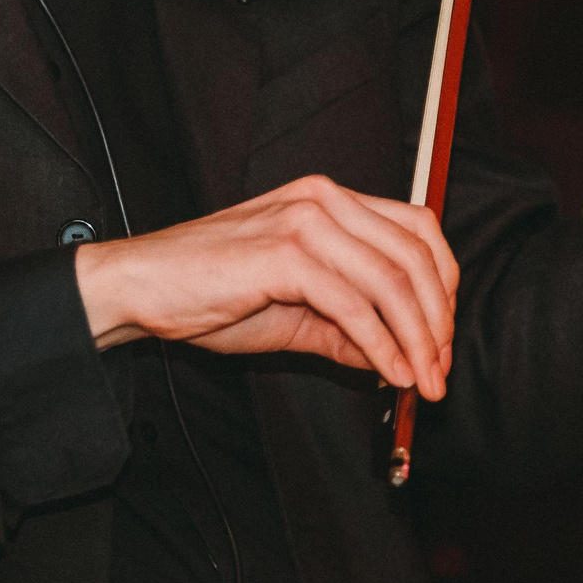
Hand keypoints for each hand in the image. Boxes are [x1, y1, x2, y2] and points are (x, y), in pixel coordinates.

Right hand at [73, 175, 457, 397]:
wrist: (139, 287)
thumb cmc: (207, 293)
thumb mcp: (294, 311)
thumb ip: (347, 328)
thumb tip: (398, 357)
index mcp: (329, 200)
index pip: (417, 230)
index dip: (443, 287)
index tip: (442, 340)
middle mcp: (323, 199)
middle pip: (415, 254)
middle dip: (437, 321)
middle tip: (438, 373)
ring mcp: (305, 222)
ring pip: (392, 280)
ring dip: (418, 340)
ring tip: (421, 383)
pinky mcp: (285, 253)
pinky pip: (353, 304)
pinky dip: (381, 345)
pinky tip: (388, 374)